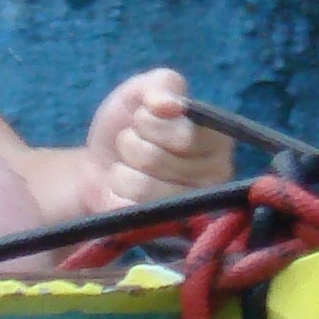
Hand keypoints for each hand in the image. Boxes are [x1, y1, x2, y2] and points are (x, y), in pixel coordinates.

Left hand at [83, 70, 232, 210]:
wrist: (99, 164)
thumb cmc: (130, 127)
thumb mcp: (143, 93)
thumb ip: (160, 85)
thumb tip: (169, 104)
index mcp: (218, 140)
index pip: (183, 135)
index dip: (148, 123)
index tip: (142, 120)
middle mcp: (216, 178)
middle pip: (157, 160)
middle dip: (130, 144)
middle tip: (133, 146)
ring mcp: (192, 211)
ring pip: (141, 186)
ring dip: (122, 170)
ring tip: (129, 168)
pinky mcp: (164, 232)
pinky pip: (129, 209)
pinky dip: (115, 195)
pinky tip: (123, 193)